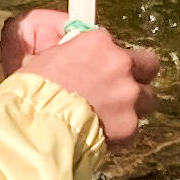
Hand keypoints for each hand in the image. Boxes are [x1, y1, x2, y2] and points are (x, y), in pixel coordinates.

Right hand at [6, 9, 158, 140]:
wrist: (34, 128)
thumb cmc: (30, 93)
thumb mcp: (45, 60)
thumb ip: (69, 56)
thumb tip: (70, 61)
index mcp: (97, 42)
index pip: (117, 43)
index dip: (109, 59)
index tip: (100, 70)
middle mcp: (120, 63)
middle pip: (149, 65)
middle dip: (138, 77)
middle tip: (120, 90)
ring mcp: (129, 95)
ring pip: (149, 99)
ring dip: (134, 106)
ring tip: (111, 118)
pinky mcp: (130, 125)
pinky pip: (135, 130)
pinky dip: (122, 134)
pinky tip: (103, 137)